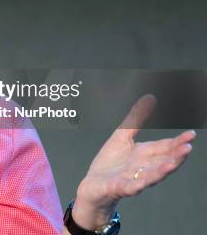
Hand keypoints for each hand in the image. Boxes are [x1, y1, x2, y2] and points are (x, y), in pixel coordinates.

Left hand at [72, 94, 196, 228]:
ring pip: (152, 176)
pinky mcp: (120, 188)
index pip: (164, 147)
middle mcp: (143, 167)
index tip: (191, 135)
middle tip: (188, 147)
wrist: (94, 186)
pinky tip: (143, 182)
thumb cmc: (110, 163)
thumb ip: (136, 119)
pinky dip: (138, 184)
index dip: (178, 142)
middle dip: (176, 155)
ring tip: (173, 162)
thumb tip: (150, 98)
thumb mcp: (122, 136)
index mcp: (144, 154)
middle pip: (163, 161)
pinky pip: (131, 187)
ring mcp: (133, 179)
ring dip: (163, 170)